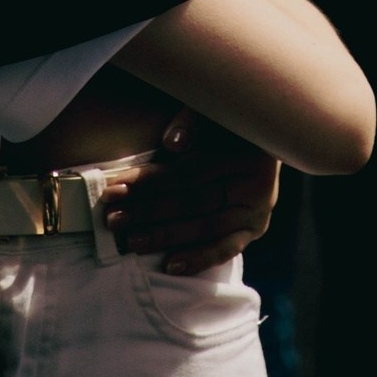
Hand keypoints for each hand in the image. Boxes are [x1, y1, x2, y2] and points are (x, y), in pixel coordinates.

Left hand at [101, 109, 280, 273]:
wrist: (263, 131)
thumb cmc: (224, 118)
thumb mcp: (210, 110)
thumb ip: (191, 122)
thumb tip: (172, 144)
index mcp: (244, 153)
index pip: (186, 174)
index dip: (148, 182)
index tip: (113, 189)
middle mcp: (255, 185)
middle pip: (193, 203)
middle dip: (148, 212)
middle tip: (113, 219)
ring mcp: (256, 211)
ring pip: (206, 228)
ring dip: (165, 236)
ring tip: (131, 242)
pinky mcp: (255, 229)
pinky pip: (227, 248)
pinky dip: (199, 258)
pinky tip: (170, 266)